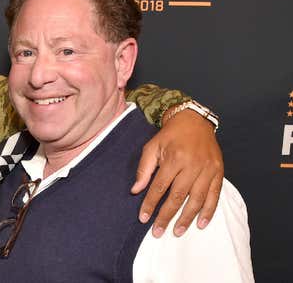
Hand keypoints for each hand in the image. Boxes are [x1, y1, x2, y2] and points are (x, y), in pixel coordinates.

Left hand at [131, 108, 223, 237]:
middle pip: (178, 196)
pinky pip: (214, 195)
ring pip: (197, 199)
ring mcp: (207, 169)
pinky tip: (201, 223)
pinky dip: (208, 211)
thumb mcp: (152, 147)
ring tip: (177, 231)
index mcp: (174, 158)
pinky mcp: (218, 172)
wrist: (194, 121)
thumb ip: (144, 169)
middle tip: (158, 232)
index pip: (160, 186)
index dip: (150, 203)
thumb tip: (135, 190)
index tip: (143, 218)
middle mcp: (192, 165)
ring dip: (187, 218)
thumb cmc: (170, 136)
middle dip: (166, 216)